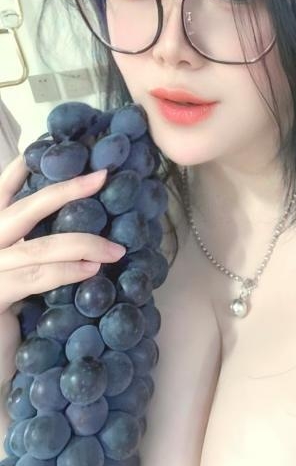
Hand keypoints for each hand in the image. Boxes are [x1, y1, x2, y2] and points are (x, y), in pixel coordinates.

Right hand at [0, 154, 125, 373]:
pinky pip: (39, 276)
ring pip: (40, 246)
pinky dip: (68, 271)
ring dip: (83, 243)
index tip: (51, 147)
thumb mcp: (17, 276)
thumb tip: (79, 230)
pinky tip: (91, 271)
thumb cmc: (4, 319)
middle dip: (67, 190)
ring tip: (114, 249)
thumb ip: (34, 251)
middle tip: (101, 177)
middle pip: (25, 208)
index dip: (20, 170)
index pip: (1, 193)